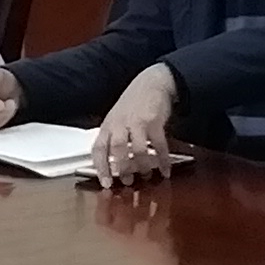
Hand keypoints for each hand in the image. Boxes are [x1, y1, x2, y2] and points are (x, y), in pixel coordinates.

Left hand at [89, 64, 182, 186]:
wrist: (152, 82)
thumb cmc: (134, 102)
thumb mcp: (117, 118)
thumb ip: (113, 137)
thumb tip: (112, 163)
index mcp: (108, 125)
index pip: (98, 148)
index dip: (100, 167)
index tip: (105, 183)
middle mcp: (120, 124)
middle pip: (116, 149)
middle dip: (122, 169)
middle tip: (128, 182)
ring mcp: (137, 122)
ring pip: (137, 149)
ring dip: (142, 166)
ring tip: (146, 175)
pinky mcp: (154, 121)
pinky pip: (159, 145)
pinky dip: (163, 160)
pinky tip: (165, 170)